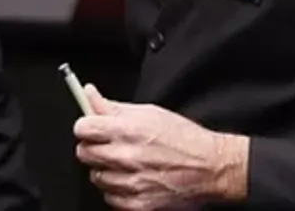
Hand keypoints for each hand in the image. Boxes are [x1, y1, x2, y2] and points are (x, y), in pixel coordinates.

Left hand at [73, 84, 246, 209]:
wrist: (211, 168)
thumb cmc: (185, 139)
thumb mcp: (150, 112)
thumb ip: (114, 106)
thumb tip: (90, 94)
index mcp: (128, 131)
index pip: (83, 128)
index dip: (85, 126)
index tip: (90, 127)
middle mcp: (127, 157)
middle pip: (84, 153)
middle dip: (93, 147)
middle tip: (108, 145)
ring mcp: (131, 183)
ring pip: (96, 177)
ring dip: (106, 170)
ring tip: (124, 163)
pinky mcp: (138, 204)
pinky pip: (110, 198)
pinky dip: (117, 190)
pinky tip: (132, 179)